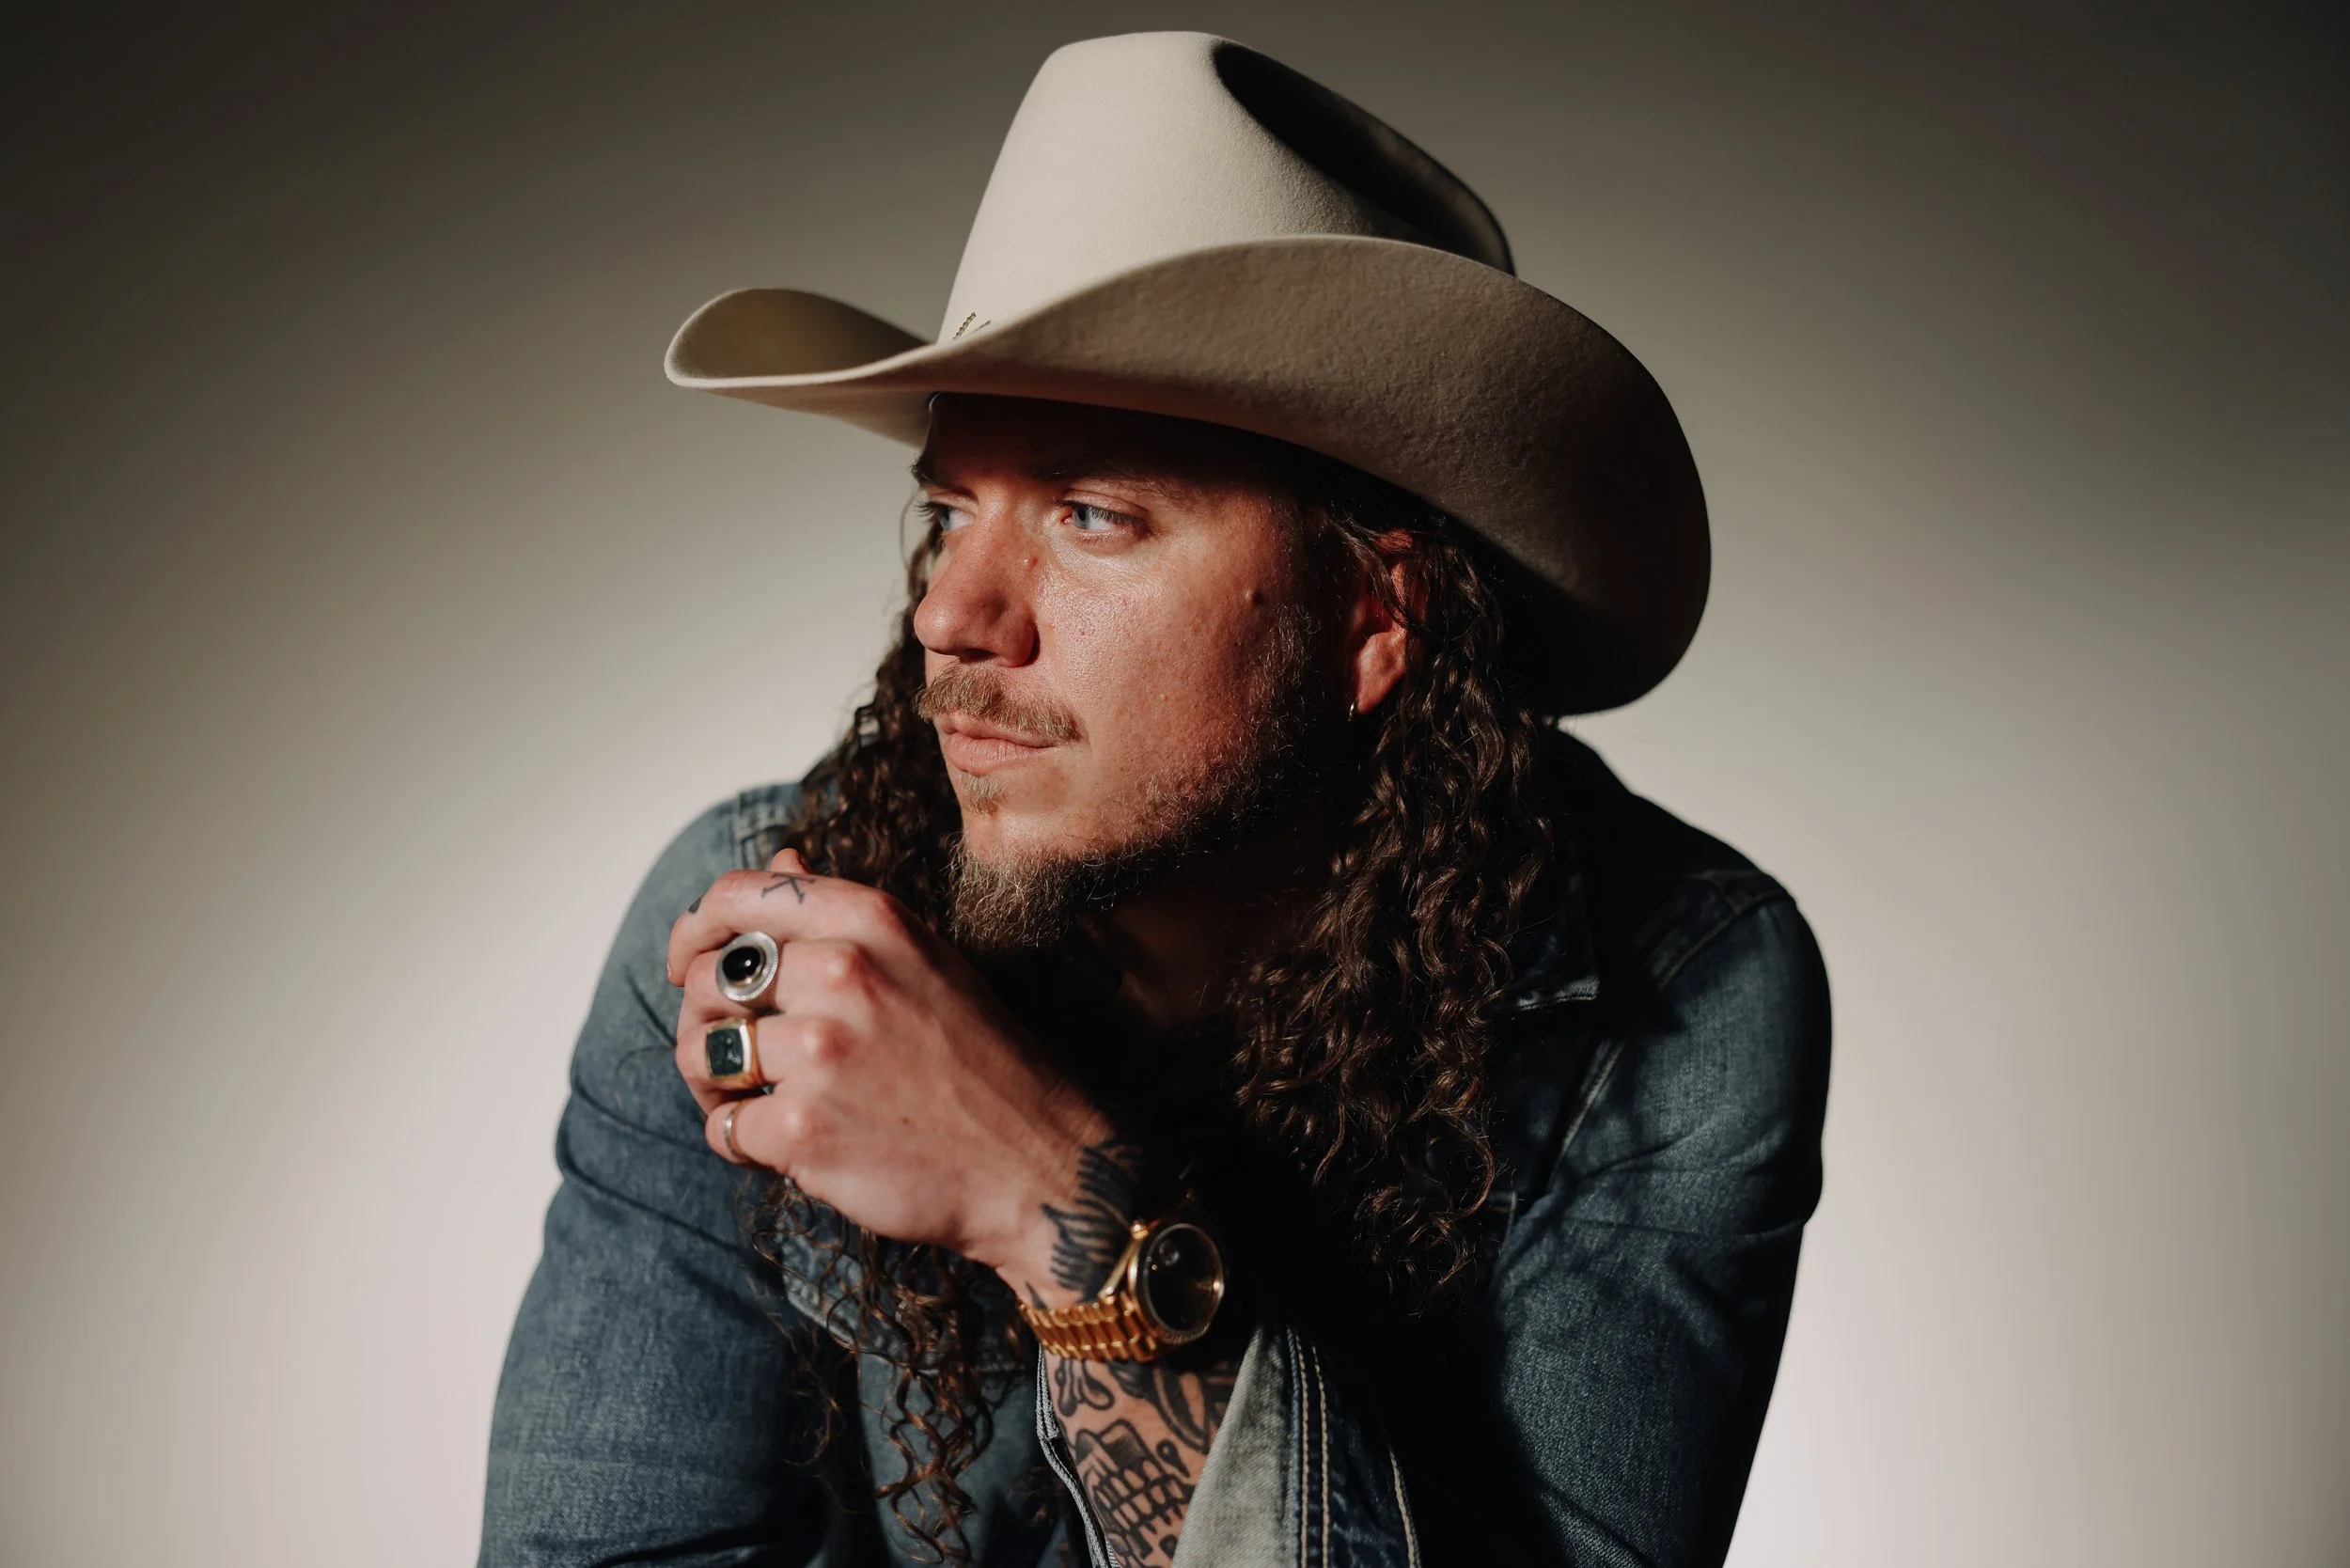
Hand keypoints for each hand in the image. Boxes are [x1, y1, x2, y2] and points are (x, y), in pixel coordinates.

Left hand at [667, 850, 1111, 1291]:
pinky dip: (742, 1143)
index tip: (688, 963)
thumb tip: (781, 856)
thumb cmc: (979, 1061)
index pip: (735, 896)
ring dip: (714, 1085)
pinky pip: (723, 1128)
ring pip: (701, 1055)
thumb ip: (841, 914)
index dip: (693, 931)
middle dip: (703, 1020)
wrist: (1035, 1163)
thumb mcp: (923, 958)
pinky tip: (789, 1146)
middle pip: (707, 981)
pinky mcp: (805, 1129)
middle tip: (737, 1055)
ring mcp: (821, 1052)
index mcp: (870, 920)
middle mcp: (841, 973)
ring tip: (756, 1101)